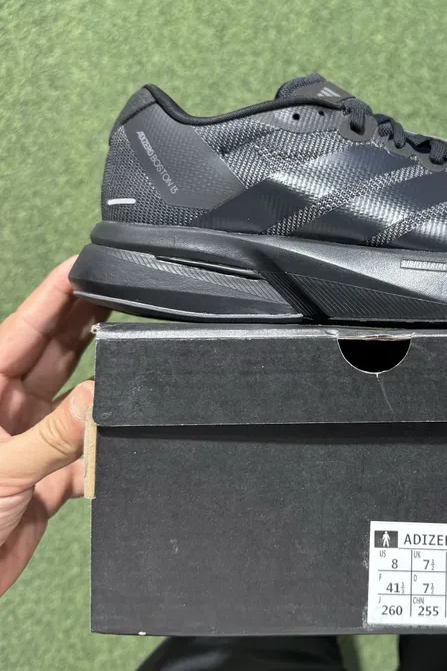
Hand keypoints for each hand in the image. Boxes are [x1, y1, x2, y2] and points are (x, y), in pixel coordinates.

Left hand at [0, 258, 108, 595]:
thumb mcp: (1, 471)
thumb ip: (53, 435)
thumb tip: (100, 396)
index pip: (23, 332)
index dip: (53, 297)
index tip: (82, 267)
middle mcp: (7, 412)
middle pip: (55, 355)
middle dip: (87, 324)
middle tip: (121, 295)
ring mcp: (29, 443)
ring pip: (76, 400)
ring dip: (103, 384)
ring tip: (134, 353)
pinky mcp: (48, 478)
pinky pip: (87, 453)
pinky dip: (106, 450)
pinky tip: (122, 441)